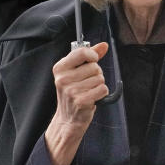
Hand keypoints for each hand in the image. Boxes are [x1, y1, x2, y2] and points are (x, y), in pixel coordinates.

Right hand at [45, 42, 108, 164]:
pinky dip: (101, 93)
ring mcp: (71, 91)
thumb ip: (90, 57)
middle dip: (96, 74)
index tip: (93, 59)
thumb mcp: (77, 72)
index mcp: (60, 68)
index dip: (92, 55)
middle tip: (87, 83)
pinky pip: (102, 89)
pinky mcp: (81, 101)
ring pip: (100, 78)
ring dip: (99, 85)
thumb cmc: (73, 93)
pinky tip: (93, 98)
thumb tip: (104, 45)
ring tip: (88, 91)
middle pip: (94, 67)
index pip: (81, 52)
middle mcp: (63, 79)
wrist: (68, 119)